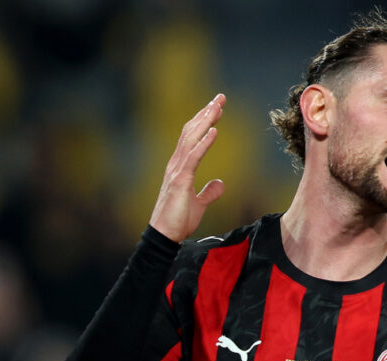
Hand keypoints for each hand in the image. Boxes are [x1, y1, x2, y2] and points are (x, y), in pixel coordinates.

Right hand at [149, 93, 226, 241]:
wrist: (165, 235)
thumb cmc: (178, 220)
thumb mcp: (199, 204)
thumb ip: (209, 192)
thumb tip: (220, 183)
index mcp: (180, 167)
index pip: (192, 137)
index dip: (204, 121)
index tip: (217, 107)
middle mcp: (176, 164)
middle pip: (191, 131)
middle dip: (206, 113)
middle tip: (220, 97)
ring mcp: (177, 171)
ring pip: (191, 139)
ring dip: (205, 121)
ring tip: (218, 107)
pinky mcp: (180, 180)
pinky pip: (193, 157)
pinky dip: (204, 143)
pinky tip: (214, 131)